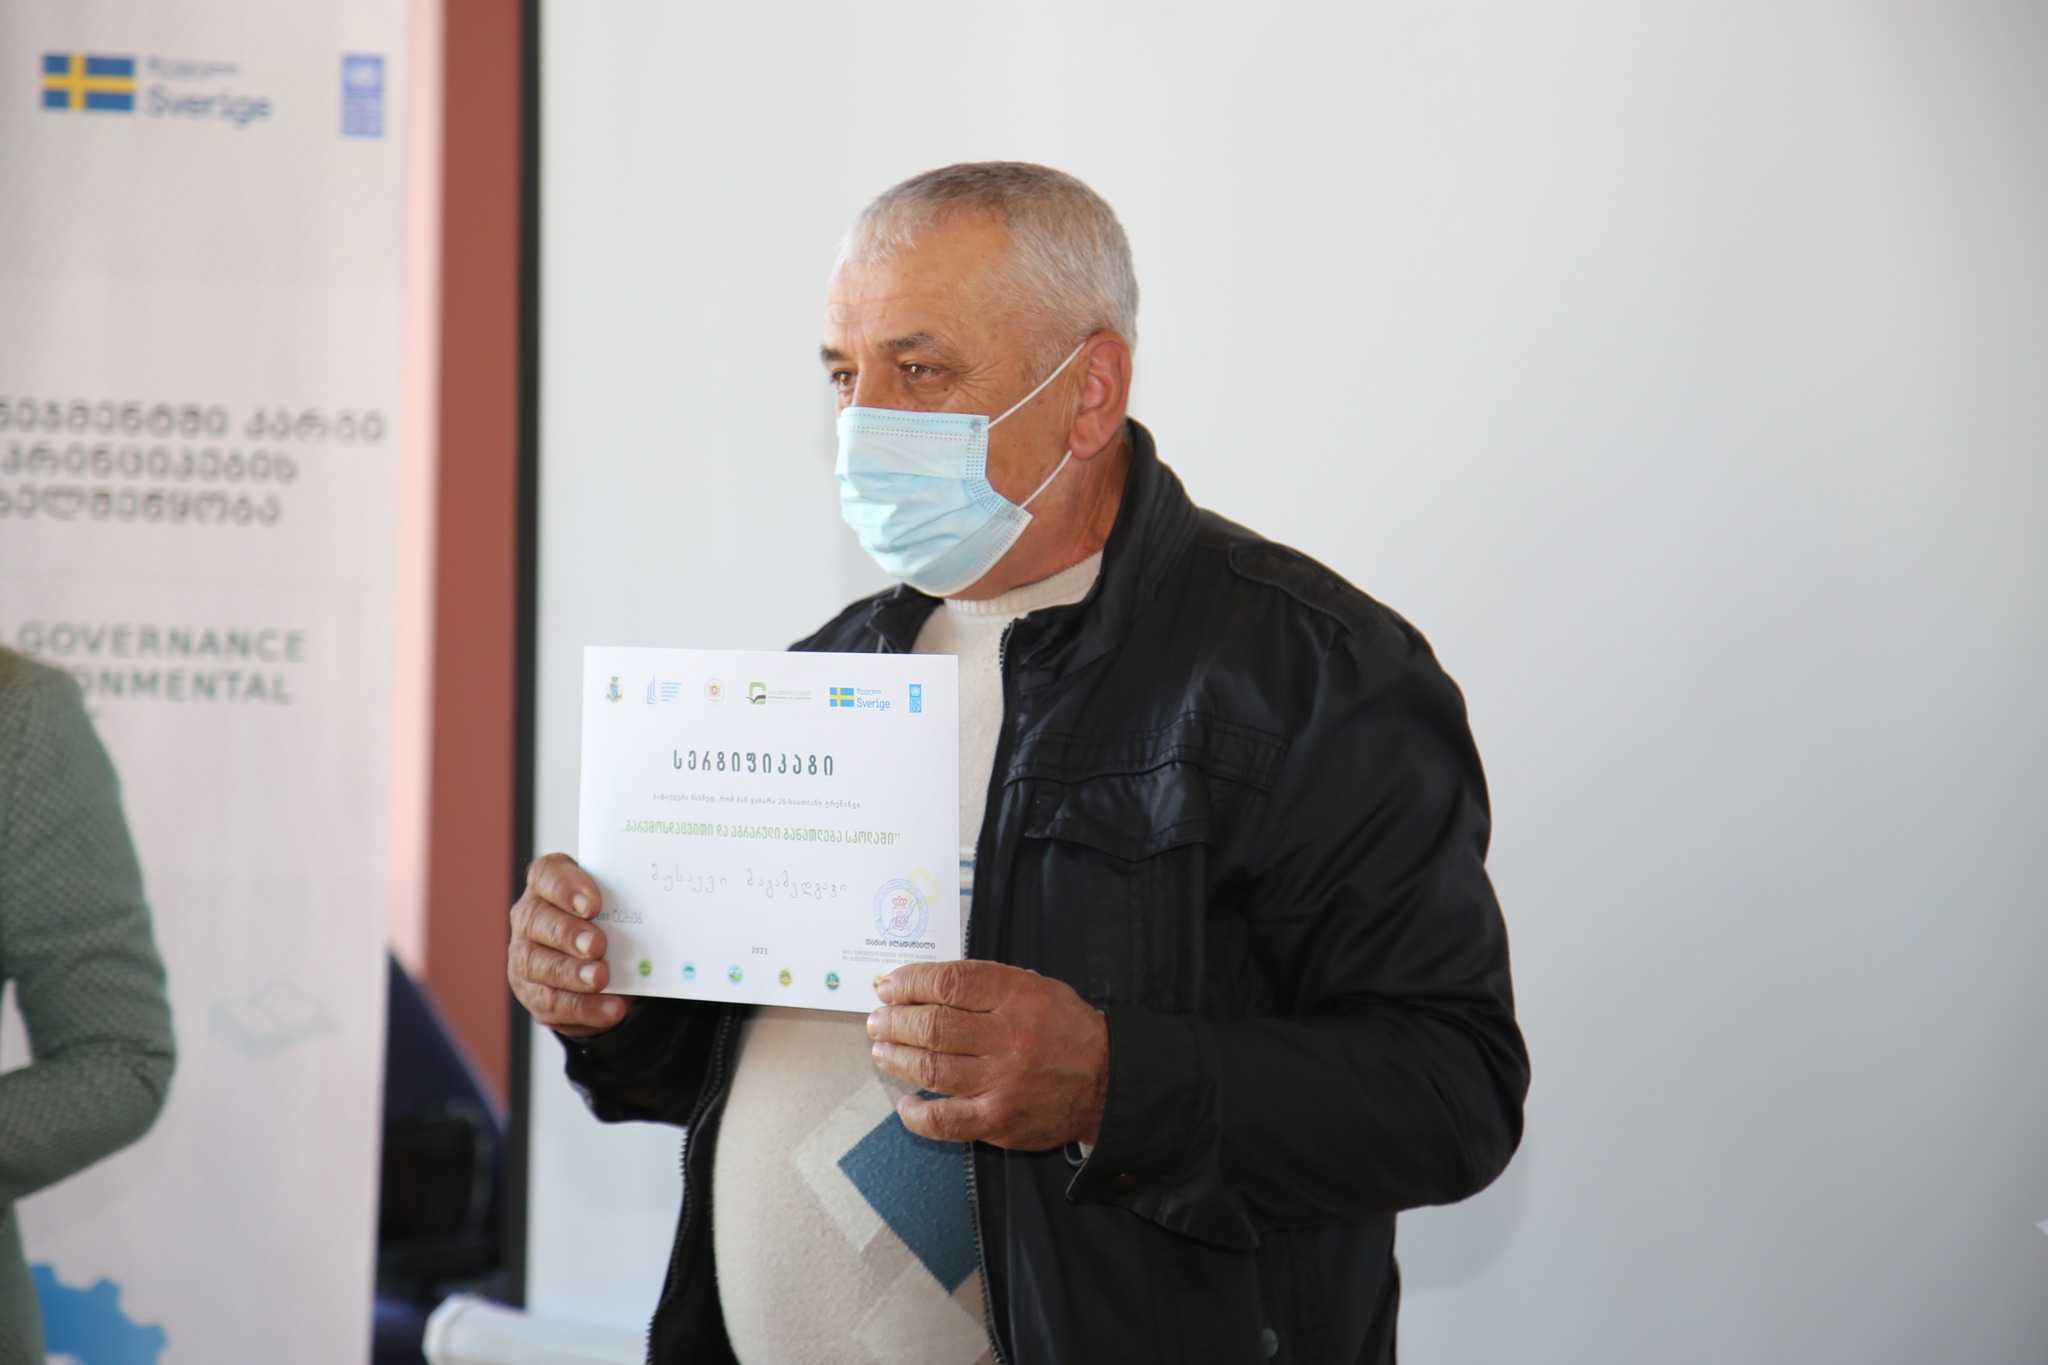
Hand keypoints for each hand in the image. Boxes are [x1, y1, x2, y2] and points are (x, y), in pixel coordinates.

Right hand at [508, 853, 632, 1037]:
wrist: (604, 963)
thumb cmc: (610, 920)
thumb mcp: (618, 906)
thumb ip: (627, 905)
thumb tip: (661, 915)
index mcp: (549, 883)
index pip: (546, 875)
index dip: (566, 888)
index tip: (592, 904)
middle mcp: (530, 916)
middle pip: (536, 920)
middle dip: (568, 934)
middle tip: (597, 946)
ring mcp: (525, 954)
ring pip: (537, 964)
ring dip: (571, 974)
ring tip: (601, 979)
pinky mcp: (532, 991)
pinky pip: (551, 1002)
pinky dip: (582, 1007)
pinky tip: (609, 1008)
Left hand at [867, 960, 1107, 1150]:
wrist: (1107, 1082)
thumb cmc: (1064, 1030)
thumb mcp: (1036, 987)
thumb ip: (986, 984)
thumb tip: (924, 985)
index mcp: (1018, 996)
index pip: (949, 983)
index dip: (910, 983)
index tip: (890, 987)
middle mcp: (1009, 1037)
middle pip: (933, 1025)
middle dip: (895, 1020)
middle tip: (879, 1019)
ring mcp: (1002, 1082)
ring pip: (931, 1068)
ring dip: (896, 1058)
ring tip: (882, 1050)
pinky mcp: (998, 1120)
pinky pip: (944, 1120)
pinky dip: (916, 1112)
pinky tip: (905, 1101)